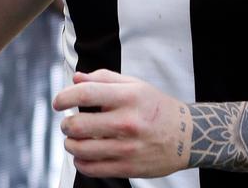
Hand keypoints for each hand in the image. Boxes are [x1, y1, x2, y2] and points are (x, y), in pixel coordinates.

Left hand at [53, 70, 190, 178]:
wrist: (188, 137)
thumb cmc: (157, 107)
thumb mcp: (135, 85)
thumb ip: (104, 79)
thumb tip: (76, 78)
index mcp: (128, 98)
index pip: (85, 94)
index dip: (64, 97)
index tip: (59, 102)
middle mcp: (127, 123)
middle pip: (78, 125)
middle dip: (66, 124)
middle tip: (68, 123)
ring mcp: (127, 148)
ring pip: (81, 150)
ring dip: (70, 143)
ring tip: (74, 139)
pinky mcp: (128, 168)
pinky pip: (92, 168)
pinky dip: (80, 162)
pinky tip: (83, 155)